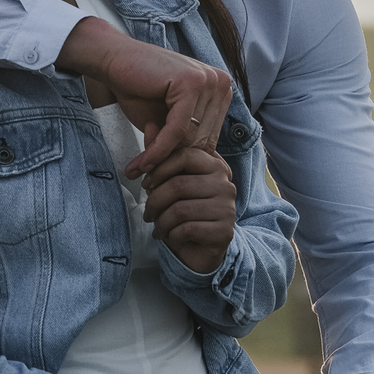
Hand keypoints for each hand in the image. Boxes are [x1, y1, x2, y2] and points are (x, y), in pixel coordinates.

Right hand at [56, 18, 231, 173]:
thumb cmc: (138, 88)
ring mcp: (209, 80)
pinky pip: (177, 130)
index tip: (162, 175)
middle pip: (202, 139)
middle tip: (147, 172)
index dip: (183, 158)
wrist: (113, 60)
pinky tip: (142, 163)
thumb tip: (190, 174)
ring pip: (190, 138)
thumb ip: (182, 141)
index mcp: (220, 91)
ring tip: (140, 167)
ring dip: (162, 158)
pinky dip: (158, 150)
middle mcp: (220, 84)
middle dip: (172, 159)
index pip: (210, 138)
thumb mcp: (166, 121)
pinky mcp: (192, 83)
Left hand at [142, 147, 235, 273]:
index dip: (159, 168)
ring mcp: (228, 207)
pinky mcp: (225, 230)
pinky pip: (187, 229)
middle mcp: (226, 183)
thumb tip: (150, 125)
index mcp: (214, 165)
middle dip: (154, 201)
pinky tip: (170, 236)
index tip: (145, 183)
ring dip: (161, 221)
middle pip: (178, 185)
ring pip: (180, 209)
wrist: (199, 248)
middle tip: (147, 212)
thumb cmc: (183, 211)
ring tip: (157, 226)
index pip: (184, 155)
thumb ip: (160, 156)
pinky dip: (171, 234)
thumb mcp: (168, 182)